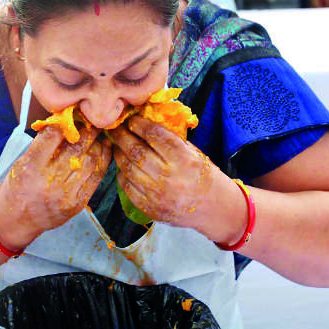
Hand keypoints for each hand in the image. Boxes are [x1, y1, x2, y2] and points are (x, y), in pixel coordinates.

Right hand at [0, 122, 111, 249]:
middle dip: (88, 132)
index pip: (53, 136)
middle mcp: (49, 181)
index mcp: (31, 167)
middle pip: (76, 148)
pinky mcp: (76, 204)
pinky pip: (96, 178)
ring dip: (98, 145)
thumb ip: (43, 144)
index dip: (65, 123)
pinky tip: (103, 151)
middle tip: (92, 122)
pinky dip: (102, 162)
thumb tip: (65, 123)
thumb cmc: (18, 186)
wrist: (16, 220)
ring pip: (90, 162)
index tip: (73, 117)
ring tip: (99, 136)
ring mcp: (65, 195)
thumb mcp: (23, 161)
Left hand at [109, 115, 243, 240]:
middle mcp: (170, 177)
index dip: (139, 125)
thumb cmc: (202, 175)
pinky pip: (128, 188)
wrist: (213, 208)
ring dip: (118, 154)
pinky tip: (122, 166)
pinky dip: (122, 175)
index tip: (132, 120)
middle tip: (115, 129)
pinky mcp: (151, 208)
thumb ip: (171, 139)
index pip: (155, 135)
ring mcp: (158, 195)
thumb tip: (144, 121)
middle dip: (122, 136)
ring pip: (128, 169)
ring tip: (116, 145)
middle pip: (136, 151)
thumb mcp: (193, 153)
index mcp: (184, 159)